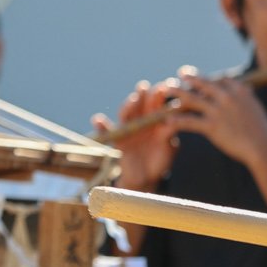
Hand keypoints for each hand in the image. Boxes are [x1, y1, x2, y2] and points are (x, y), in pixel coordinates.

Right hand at [93, 77, 181, 191]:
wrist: (146, 179)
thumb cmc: (160, 161)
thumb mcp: (168, 148)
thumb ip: (167, 135)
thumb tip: (169, 123)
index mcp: (156, 122)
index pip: (157, 104)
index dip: (159, 96)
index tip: (164, 87)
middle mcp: (142, 122)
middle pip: (140, 104)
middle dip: (142, 95)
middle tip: (144, 87)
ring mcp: (129, 129)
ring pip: (126, 114)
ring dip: (128, 105)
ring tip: (133, 100)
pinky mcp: (118, 140)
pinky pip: (107, 131)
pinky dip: (101, 125)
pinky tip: (97, 120)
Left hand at [167, 69, 266, 167]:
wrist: (263, 147)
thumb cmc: (261, 131)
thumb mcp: (255, 108)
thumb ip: (246, 97)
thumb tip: (246, 88)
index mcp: (239, 91)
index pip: (221, 79)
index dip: (210, 79)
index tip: (202, 78)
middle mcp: (227, 97)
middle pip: (204, 84)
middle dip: (191, 77)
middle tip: (181, 72)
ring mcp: (218, 111)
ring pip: (192, 99)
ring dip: (177, 93)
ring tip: (166, 89)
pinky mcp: (212, 126)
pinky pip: (190, 121)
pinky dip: (177, 120)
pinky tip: (167, 120)